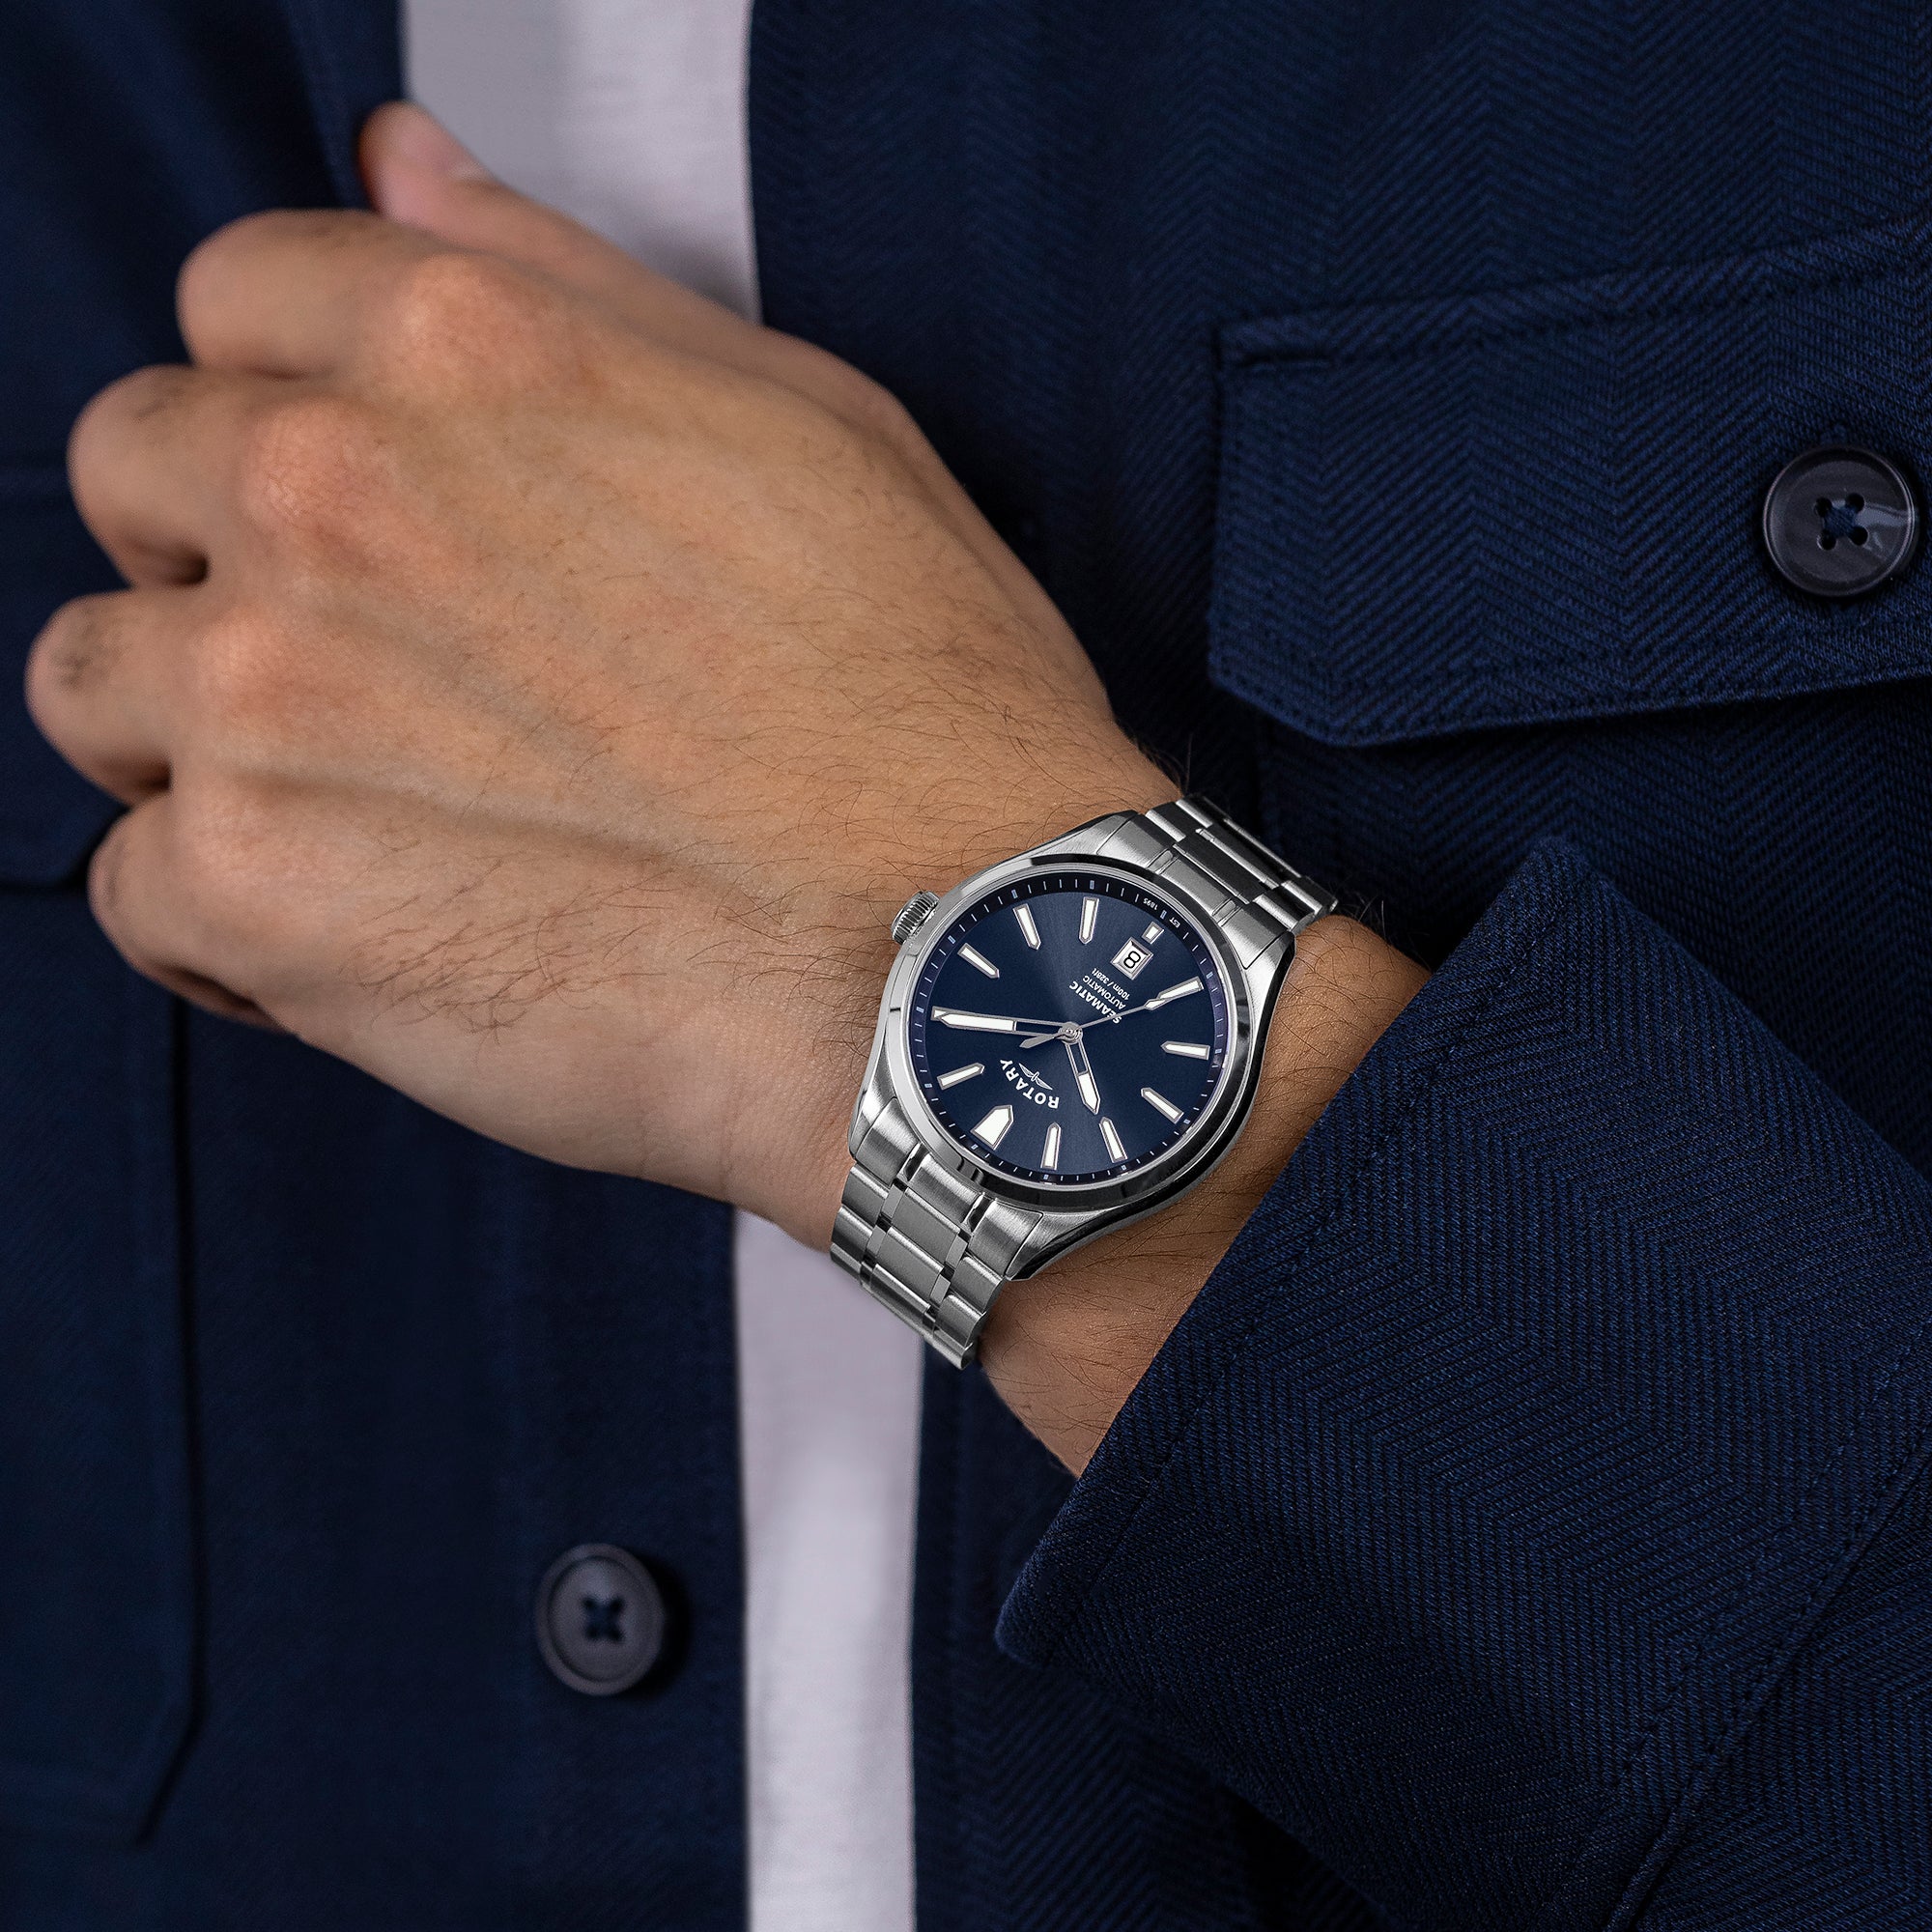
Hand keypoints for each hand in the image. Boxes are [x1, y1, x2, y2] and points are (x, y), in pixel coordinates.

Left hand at [25, 103, 1170, 1244]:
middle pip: (139, 474)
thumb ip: (569, 284)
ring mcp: (268, 692)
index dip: (301, 406)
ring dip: (205, 744)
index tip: (375, 513)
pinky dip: (229, 928)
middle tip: (383, 680)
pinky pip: (137, 893)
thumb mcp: (806, 429)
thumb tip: (403, 163)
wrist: (965, 963)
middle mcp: (333, 489)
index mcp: (465, 349)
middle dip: (230, 561)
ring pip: (100, 685)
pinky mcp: (257, 893)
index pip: (236, 304)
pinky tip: (374, 940)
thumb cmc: (926, 713)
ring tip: (376, 821)